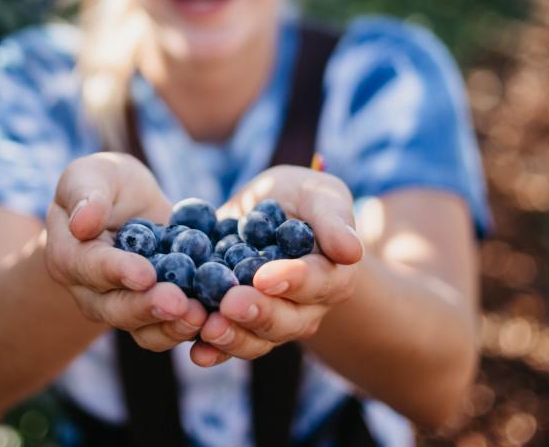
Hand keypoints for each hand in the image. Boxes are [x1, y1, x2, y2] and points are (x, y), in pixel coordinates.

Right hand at [45, 152, 208, 350]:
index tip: (145, 274)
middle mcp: (91, 291)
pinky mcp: (154, 312)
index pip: (90, 267)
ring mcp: (123, 307)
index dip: (117, 272)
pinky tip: (215, 318)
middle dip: (149, 307)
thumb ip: (86, 194)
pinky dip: (191, 327)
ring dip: (171, 326)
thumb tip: (82, 222)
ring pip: (143, 329)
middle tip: (179, 303)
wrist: (128, 204)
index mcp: (69, 256)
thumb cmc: (104, 184)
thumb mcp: (92, 175)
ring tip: (201, 317)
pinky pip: (168, 328)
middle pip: (116, 308)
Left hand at [191, 165, 362, 366]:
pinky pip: (229, 345)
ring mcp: (273, 321)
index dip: (292, 280)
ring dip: (232, 337)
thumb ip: (333, 219)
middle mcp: (306, 308)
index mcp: (332, 276)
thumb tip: (352, 251)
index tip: (264, 276)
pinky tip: (197, 352)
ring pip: (258, 340)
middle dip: (257, 313)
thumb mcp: (318, 195)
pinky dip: (213, 350)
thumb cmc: (301, 199)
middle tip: (230, 303)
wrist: (264, 210)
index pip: (317, 282)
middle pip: (286, 321)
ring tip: (209, 329)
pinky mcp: (240, 324)